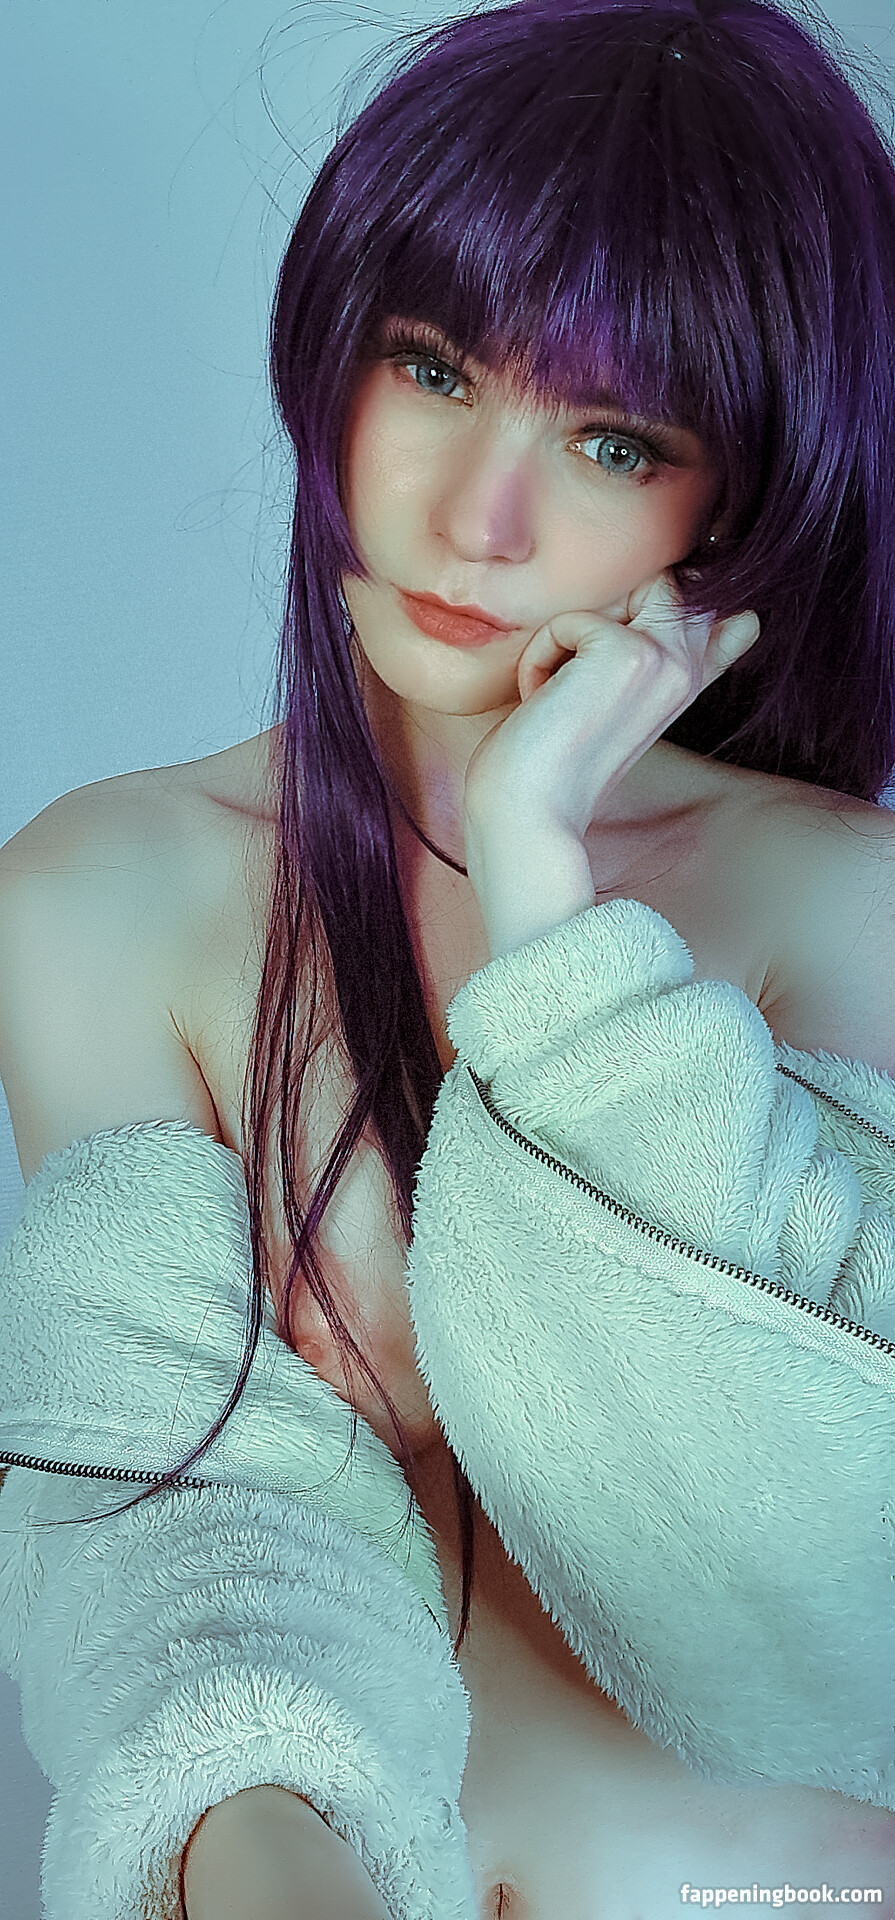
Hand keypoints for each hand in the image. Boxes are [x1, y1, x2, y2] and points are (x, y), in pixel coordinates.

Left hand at [463, 571, 760, 845]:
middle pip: (654, 580)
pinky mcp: (627, 652)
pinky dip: (540, 656)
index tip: (631, 652)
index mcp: (688, 680)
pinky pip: (570, 619)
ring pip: (612, 592)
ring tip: (557, 691)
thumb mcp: (619, 700)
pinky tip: (542, 703)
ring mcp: (664, 659)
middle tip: (572, 682)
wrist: (530, 812)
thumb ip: (663, 653)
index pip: (708, 606)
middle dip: (599, 616)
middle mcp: (686, 668)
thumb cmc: (552, 758)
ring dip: (567, 635)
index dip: (668, 606)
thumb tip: (747, 619)